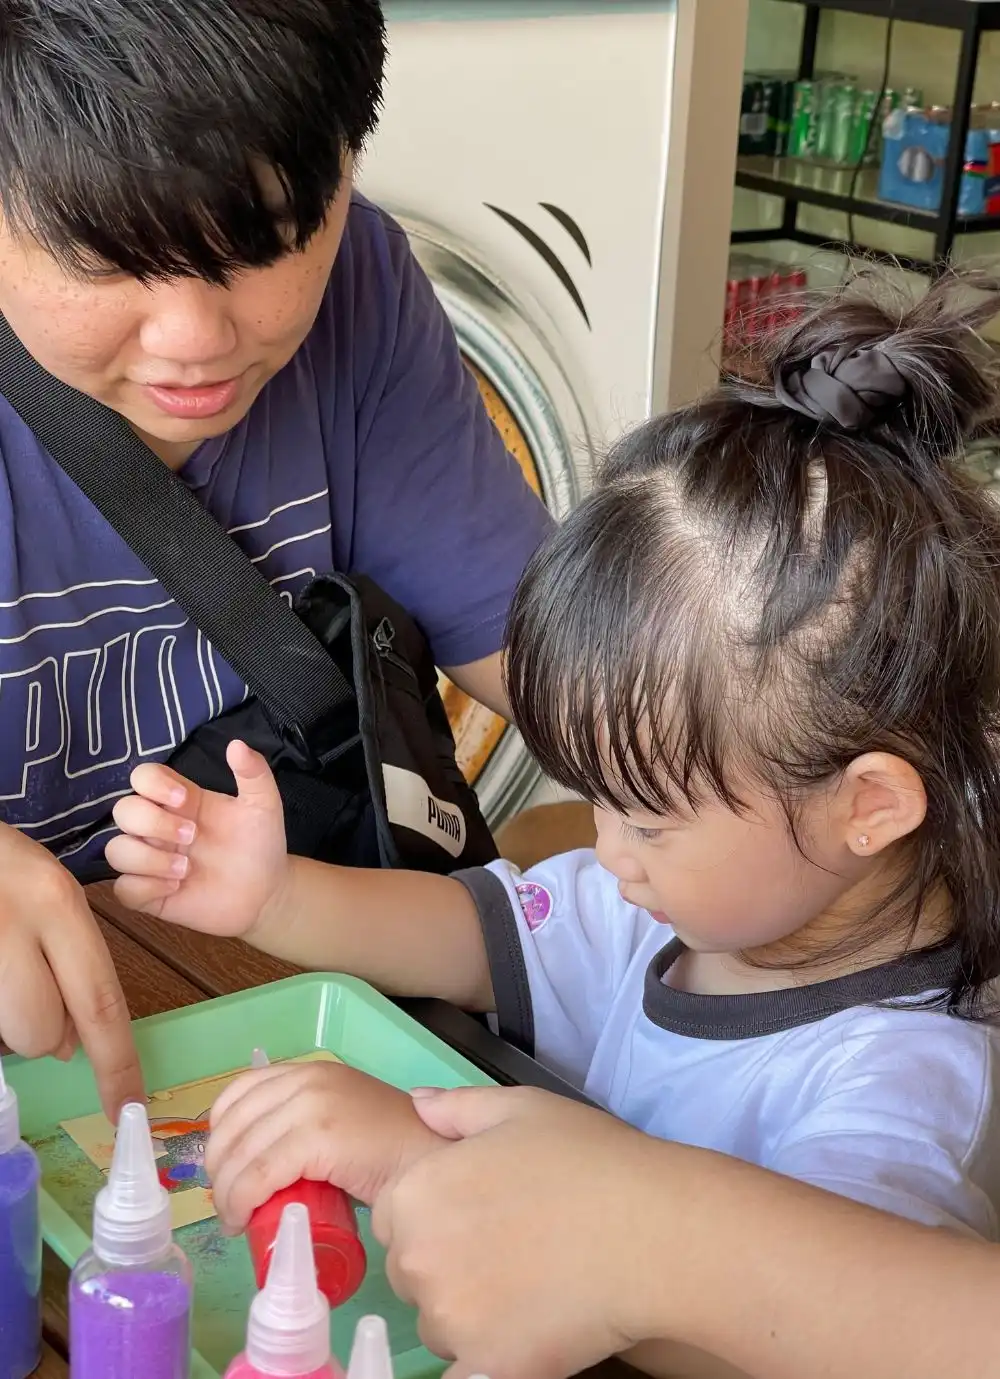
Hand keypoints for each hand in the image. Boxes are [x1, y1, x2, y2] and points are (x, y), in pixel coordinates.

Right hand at [0, 822, 141, 1121]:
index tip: (129, 1110)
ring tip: (6, 963)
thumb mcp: (50, 894)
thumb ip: (72, 962)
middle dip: (44, 1035)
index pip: (100, 1003)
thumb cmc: (1, 861)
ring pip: (6, 1030)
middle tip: (31, 987)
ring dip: (11, 1016)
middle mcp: (15, 929)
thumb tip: (72, 1045)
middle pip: (42, 1034)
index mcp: (56, 904)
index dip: (117, 1066)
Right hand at [106, 740, 287, 936]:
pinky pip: (123, 889)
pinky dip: (144, 888)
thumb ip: (253, 773)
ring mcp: (150, 861)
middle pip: (123, 811)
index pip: (143, 777)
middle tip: (192, 836)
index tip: (183, 799)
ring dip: (147, 859)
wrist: (266, 892)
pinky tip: (175, 888)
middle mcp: (158, 828)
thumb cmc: (260, 844)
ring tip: (185, 870)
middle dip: (153, 822)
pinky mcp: (148, 894)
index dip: (153, 784)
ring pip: (115, 850)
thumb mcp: (263, 804)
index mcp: (180, 800)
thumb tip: (237, 745)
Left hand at [205, 1060, 445, 1230]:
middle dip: (219, 1170)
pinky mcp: (316, 1137)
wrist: (433, 1162)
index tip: (223, 1169)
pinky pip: (258, 1174)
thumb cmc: (394, 1153)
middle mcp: (307, 1079)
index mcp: (311, 1071)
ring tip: (233, 1220)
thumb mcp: (342, 1120)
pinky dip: (241, 1201)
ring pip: (241, 1154)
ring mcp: (311, 1104)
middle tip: (227, 1205)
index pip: (240, 1091)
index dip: (221, 1133)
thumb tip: (260, 1162)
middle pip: (233, 1125)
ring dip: (226, 1194)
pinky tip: (242, 1220)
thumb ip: (306, 1123)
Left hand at [372, 1086, 664, 1378]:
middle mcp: (417, 1259)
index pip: (392, 1214)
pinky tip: (525, 1334)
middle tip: (509, 1247)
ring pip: (439, 1323)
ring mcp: (450, 1321)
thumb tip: (418, 1105)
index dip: (434, 1212)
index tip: (477, 1212)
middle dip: (446, 1261)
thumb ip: (457, 1107)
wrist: (652, 1231)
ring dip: (468, 1311)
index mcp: (416, 1193)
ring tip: (528, 1285)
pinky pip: (464, 1373)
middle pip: (410, 1271)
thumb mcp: (521, 1108)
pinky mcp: (487, 1368)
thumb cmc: (589, 1160)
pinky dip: (486, 1359)